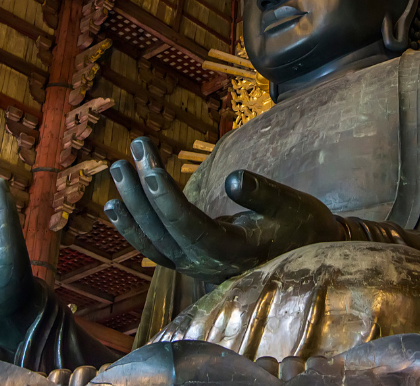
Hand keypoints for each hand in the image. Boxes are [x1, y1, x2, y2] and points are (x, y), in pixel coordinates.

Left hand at [104, 137, 344, 281]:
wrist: (305, 252)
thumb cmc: (301, 225)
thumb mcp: (292, 205)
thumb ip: (263, 194)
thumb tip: (235, 178)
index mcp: (231, 251)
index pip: (188, 224)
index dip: (164, 196)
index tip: (147, 165)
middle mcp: (206, 264)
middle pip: (162, 231)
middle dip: (141, 192)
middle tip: (129, 153)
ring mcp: (194, 265)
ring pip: (151, 241)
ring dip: (131, 206)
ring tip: (117, 169)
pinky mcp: (189, 259)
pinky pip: (153, 246)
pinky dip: (132, 226)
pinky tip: (113, 203)